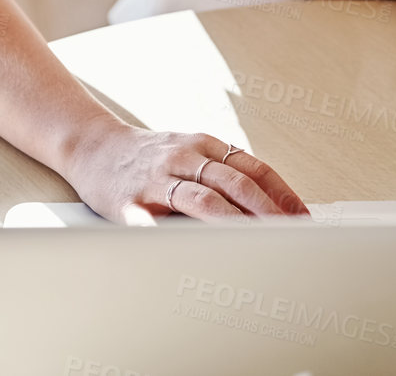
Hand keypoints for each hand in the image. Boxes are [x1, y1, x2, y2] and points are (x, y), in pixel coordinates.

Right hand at [64, 117, 309, 223]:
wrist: (92, 145)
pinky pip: (148, 221)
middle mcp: (184, 157)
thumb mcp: (190, 150)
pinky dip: (168, 235)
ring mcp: (156, 179)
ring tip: (257, 244)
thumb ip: (224, 171)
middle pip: (235, 184)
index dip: (282, 193)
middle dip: (267, 211)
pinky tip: (182, 250)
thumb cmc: (150, 155)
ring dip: (234, 223)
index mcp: (204, 145)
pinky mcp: (128, 201)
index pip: (253, 168)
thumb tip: (271, 202)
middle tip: (290, 235)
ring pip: (202, 199)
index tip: (303, 218)